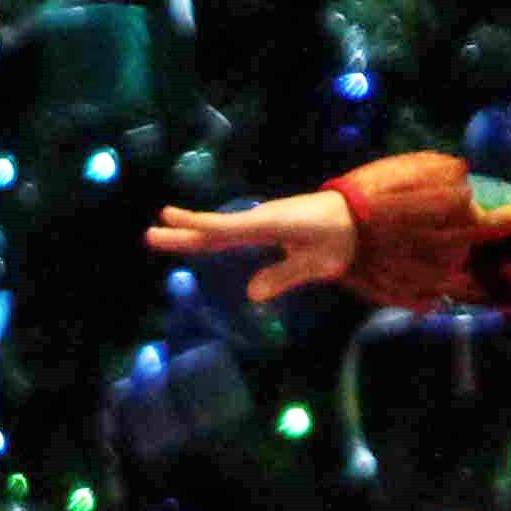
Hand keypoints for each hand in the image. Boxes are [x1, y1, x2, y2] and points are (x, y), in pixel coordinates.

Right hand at [146, 190, 358, 302]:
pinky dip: (214, 235)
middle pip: (216, 229)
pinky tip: (203, 240)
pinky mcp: (270, 225)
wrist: (360, 215)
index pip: (225, 227)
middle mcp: (261, 219)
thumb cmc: (341, 237)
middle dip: (183, 233)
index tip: (166, 218)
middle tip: (150, 235)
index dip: (196, 225)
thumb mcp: (319, 262)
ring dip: (195, 233)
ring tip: (165, 235)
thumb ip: (286, 275)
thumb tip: (251, 295)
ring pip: (223, 230)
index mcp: (269, 224)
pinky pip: (236, 232)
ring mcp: (264, 221)